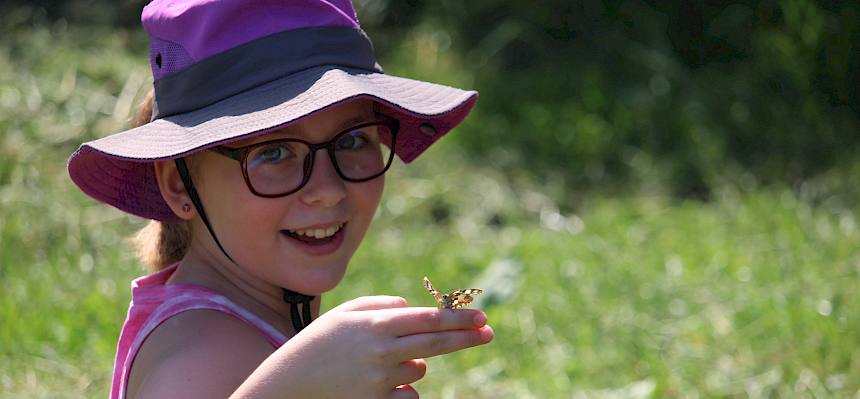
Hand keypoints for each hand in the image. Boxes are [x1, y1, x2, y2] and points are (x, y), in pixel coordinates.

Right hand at [232, 296, 493, 398]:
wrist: (288, 385)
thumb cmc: (316, 344)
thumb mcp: (344, 315)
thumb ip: (380, 306)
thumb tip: (410, 306)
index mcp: (376, 325)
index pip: (428, 319)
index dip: (459, 318)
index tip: (483, 317)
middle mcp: (382, 351)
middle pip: (436, 343)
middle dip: (466, 337)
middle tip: (489, 332)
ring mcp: (381, 380)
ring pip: (419, 369)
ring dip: (412, 363)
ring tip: (376, 363)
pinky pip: (407, 396)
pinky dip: (401, 389)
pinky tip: (374, 384)